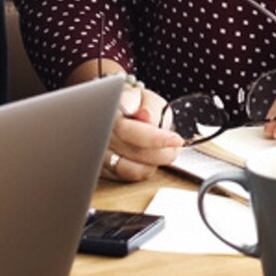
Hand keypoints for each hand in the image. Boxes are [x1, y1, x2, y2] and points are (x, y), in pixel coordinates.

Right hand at [68, 62, 180, 181]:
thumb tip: (146, 117)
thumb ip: (150, 107)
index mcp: (110, 112)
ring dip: (153, 163)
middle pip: (132, 152)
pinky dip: (142, 170)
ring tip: (166, 152)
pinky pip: (125, 176)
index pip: (128, 130)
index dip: (155, 138)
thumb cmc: (136, 105)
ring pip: (128, 168)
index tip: (176, 140)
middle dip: (161, 152)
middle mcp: (99, 133)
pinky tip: (150, 159)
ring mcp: (98, 152)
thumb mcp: (148, 99)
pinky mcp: (102, 168)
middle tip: (176, 146)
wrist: (119, 111)